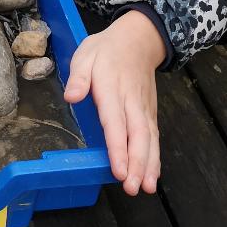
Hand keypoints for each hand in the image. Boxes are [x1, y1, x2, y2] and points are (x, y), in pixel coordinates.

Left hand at [64, 11, 164, 195]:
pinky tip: (152, 176)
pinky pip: (154, 137)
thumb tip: (72, 96)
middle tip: (132, 187)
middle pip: (137, 135)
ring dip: (148, 165)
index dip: (118, 147)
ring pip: (150, 139)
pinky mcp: (150, 112)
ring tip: (146, 188)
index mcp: (111, 88)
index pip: (115, 122)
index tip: (119, 170)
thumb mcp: (85, 54)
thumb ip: (79, 77)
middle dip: (136, 164)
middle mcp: (131, 101)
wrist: (139, 38)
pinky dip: (155, 157)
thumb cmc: (106, 49)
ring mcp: (144, 107)